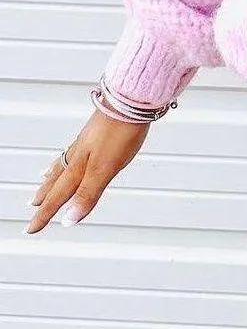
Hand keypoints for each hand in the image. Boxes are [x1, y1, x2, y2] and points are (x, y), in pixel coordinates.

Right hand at [25, 107, 150, 234]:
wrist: (132, 99)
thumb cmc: (121, 132)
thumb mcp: (105, 169)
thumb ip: (87, 194)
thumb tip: (68, 221)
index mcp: (80, 167)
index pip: (58, 196)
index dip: (46, 214)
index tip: (31, 229)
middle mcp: (79, 154)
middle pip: (57, 180)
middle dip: (45, 196)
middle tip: (32, 207)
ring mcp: (87, 141)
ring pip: (64, 163)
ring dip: (52, 176)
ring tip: (42, 181)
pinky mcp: (96, 131)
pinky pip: (74, 149)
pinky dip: (66, 156)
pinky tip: (71, 153)